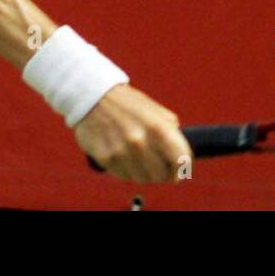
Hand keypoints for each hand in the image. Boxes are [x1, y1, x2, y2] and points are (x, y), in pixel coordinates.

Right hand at [74, 85, 191, 183]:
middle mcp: (140, 141)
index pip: (180, 160)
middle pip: (161, 175)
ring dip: (143, 173)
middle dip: (162, 173)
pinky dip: (126, 170)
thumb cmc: (127, 103)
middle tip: (156, 166)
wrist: (92, 95)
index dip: (182, 169)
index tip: (178, 173)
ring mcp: (122, 151)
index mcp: (157, 126)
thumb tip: (182, 158)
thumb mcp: (154, 110)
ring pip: (142, 179)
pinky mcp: (106, 158)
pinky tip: (122, 155)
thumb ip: (170, 131)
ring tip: (137, 157)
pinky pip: (123, 176)